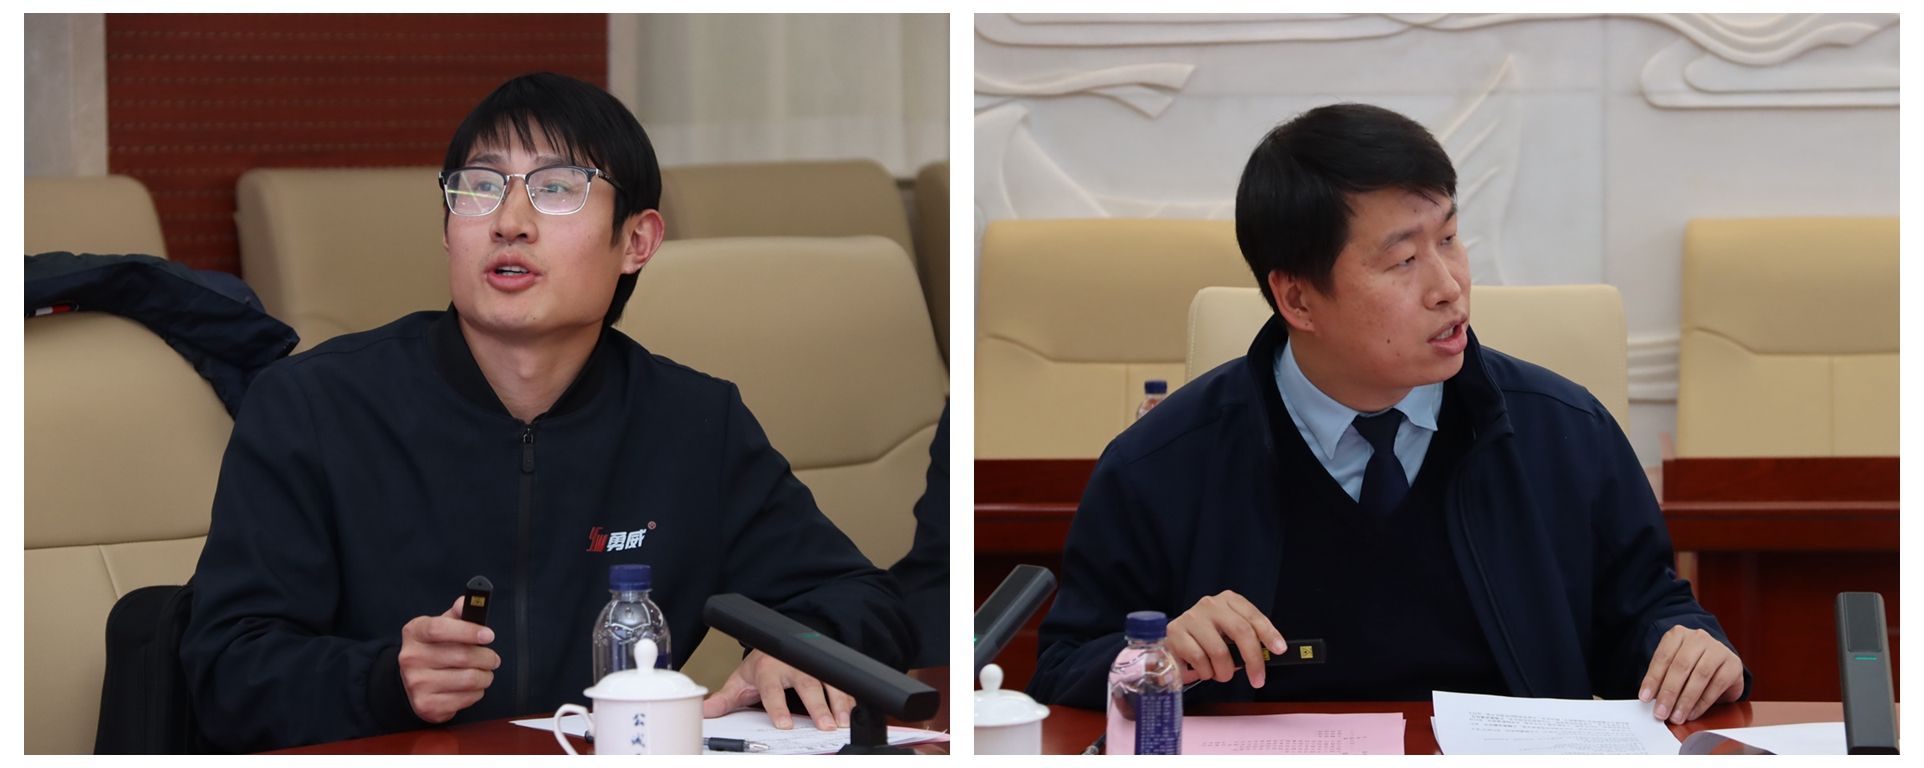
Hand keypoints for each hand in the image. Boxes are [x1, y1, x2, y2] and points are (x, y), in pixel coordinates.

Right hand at [398, 595, 500, 723]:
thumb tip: (467, 602)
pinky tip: (472, 687)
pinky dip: (477, 692)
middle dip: (487, 657)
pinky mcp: (426, 705)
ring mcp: (416, 683)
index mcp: (414, 632)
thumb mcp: (441, 626)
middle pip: (462, 656)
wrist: (410, 683)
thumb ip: (457, 613)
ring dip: (485, 676)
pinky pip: (465, 698)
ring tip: (485, 673)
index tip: (489, 635)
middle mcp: (411, 658)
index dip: (468, 631)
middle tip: (493, 659)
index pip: (440, 629)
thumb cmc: (434, 649)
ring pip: (468, 679)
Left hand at [702, 650, 851, 730]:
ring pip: (829, 681)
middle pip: (807, 684)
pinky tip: (852, 712)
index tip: (784, 724)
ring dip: (839, 702)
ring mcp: (812, 664)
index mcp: (768, 669)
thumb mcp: (741, 679)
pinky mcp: (827, 667)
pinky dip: (849, 698)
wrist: (782, 640)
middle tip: (824, 724)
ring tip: (842, 721)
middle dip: (818, 706)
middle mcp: (792, 665)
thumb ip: (725, 698)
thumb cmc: (763, 664)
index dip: (778, 707)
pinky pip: (842, 682)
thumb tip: (705, 711)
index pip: (772, 689)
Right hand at [1164, 590, 1287, 688]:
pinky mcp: (1175, 632)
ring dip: (1224, 672)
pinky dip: (1206, 672)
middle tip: (1257, 679)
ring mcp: (1191, 617)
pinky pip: (1199, 659)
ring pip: (1219, 651)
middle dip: (1253, 660)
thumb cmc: (1209, 637)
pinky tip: (1204, 670)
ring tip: (1221, 674)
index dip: (1268, 633)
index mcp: (1229, 600)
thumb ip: (1250, 637)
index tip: (1279, 650)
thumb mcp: (1232, 632)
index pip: (1253, 616)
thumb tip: (1273, 652)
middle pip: (1240, 631)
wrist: (1177, 639)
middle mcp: (1210, 604)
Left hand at [1638, 625, 1744, 723]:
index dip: (1652, 679)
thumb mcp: (1673, 666)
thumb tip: (1651, 700)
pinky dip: (1703, 702)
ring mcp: (1718, 649)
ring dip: (1686, 700)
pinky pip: (1717, 685)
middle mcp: (1698, 638)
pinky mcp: (1733, 664)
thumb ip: (1663, 678)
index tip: (1645, 698)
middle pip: (1681, 666)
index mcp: (1678, 635)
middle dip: (1669, 692)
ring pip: (1700, 675)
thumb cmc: (1691, 665)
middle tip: (1661, 712)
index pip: (1662, 657)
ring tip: (1677, 716)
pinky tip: (1693, 713)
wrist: (1719, 661)